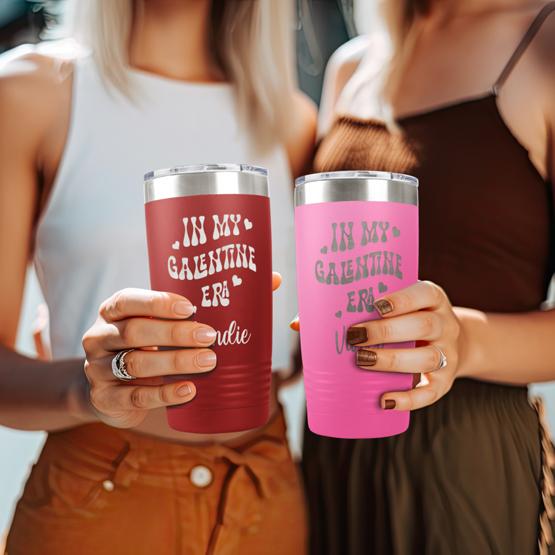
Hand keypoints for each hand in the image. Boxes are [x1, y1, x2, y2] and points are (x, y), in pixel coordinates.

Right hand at [82, 273, 281, 428]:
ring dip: (175, 362)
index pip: (129, 299)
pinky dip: (164, 394)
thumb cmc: (149, 343)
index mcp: (115, 309)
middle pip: (135, 330)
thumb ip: (208, 300)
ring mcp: (99, 368)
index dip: (158, 302)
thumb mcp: (163, 321)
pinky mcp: (106, 399)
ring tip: (208, 362)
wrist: (109, 388)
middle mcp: (101, 335)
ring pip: (136, 362)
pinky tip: (189, 390)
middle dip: (175, 333)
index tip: (192, 307)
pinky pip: (135, 396)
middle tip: (210, 336)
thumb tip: (272, 279)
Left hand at [346, 281, 462, 410]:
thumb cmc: (409, 320)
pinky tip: (384, 400)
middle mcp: (445, 325)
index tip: (374, 305)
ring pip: (428, 358)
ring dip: (393, 361)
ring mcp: (448, 354)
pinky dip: (408, 399)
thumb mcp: (400, 306)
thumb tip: (304, 322)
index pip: (424, 294)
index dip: (401, 300)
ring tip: (362, 360)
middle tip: (355, 336)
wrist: (456, 343)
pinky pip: (430, 393)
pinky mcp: (445, 382)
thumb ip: (364, 308)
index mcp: (433, 299)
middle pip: (424, 325)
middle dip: (387, 331)